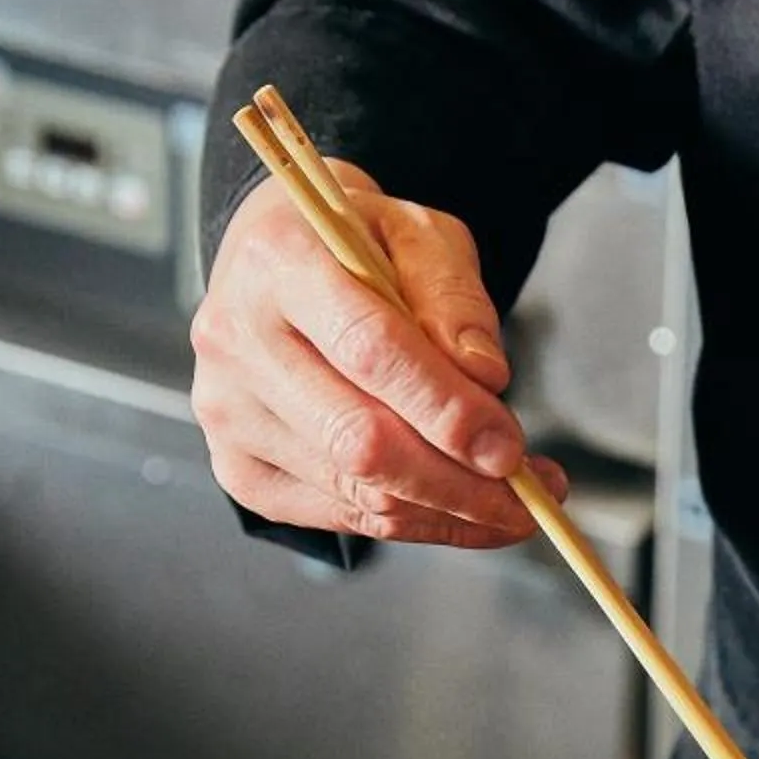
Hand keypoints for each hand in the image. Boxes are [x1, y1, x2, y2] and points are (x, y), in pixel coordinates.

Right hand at [191, 163, 566, 545]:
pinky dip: (416, 523)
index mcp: (278, 262)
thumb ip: (456, 300)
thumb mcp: (420, 236)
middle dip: (460, 484)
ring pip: (358, 492)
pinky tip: (460, 508)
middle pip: (360, 442)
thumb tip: (486, 378)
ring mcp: (227, 412)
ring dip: (450, 512)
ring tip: (514, 503)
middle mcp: (235, 340)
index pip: (370, 351)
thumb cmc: (356, 246)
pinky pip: (343, 518)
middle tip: (530, 495)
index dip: (448, 409)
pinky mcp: (237, 467)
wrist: (276, 261)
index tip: (512, 448)